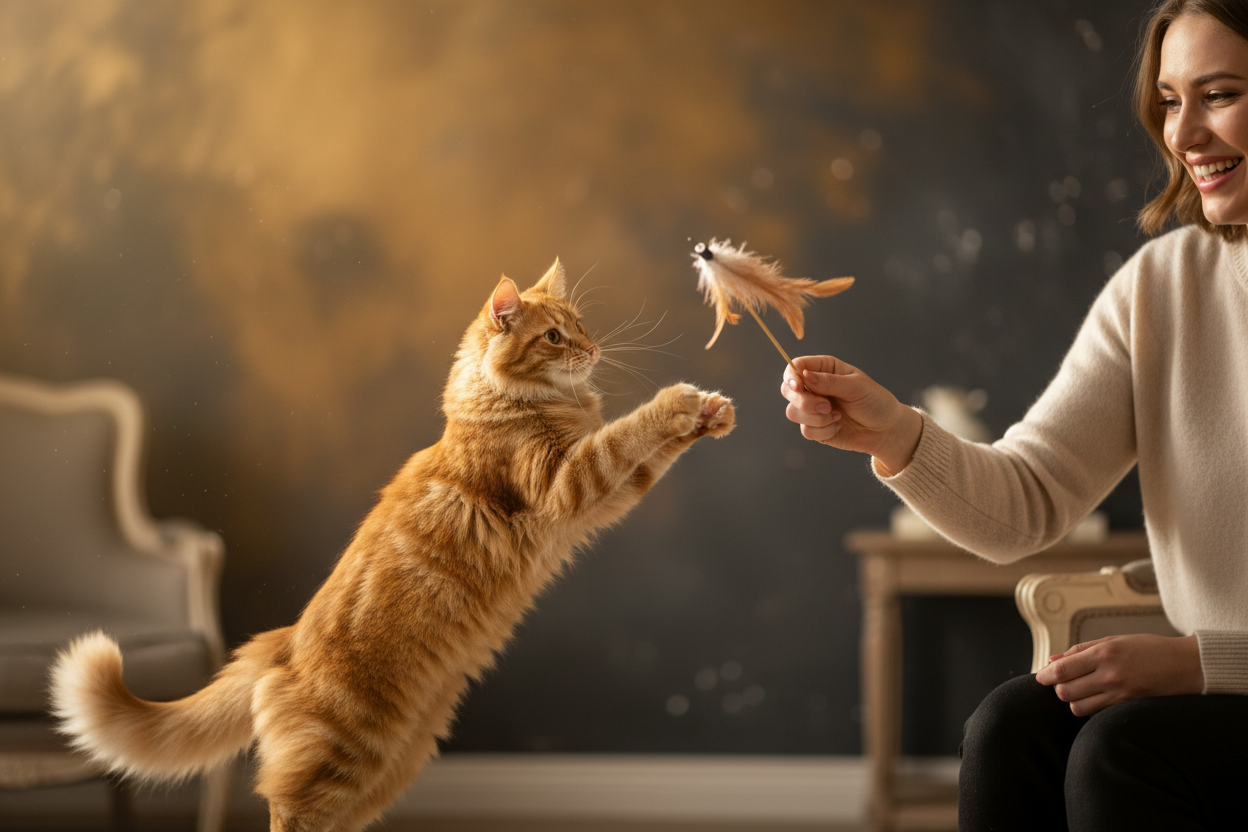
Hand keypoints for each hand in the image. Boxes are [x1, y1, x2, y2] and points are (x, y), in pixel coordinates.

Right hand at [780, 355, 922, 474]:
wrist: (886, 430)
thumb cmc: (875, 402)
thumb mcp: (856, 387)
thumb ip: (829, 381)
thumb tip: (804, 376)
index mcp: (824, 369)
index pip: (796, 366)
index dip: (792, 376)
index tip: (799, 386)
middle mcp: (814, 387)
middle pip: (787, 390)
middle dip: (804, 401)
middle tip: (826, 406)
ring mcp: (813, 408)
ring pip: (792, 412)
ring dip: (815, 418)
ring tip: (836, 416)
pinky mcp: (815, 427)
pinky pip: (805, 430)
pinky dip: (823, 430)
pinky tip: (838, 426)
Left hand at [1035, 634, 1203, 715]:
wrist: (1186, 665)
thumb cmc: (1148, 649)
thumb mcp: (1113, 640)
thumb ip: (1080, 651)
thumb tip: (1052, 660)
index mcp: (1104, 653)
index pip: (1063, 670)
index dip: (1046, 675)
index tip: (1041, 677)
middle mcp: (1110, 675)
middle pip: (1066, 692)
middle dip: (1058, 689)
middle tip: (1063, 683)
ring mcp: (1120, 694)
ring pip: (1078, 707)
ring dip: (1073, 700)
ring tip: (1080, 691)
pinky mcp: (1128, 707)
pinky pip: (1097, 714)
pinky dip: (1090, 708)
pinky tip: (1095, 698)